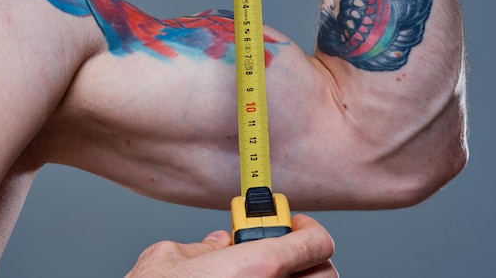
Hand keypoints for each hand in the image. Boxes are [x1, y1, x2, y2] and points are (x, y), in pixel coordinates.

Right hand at [125, 214, 337, 277]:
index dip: (307, 227)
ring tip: (267, 273)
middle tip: (284, 249)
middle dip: (309, 258)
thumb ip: (201, 247)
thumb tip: (216, 244)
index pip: (317, 241)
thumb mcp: (169, 259)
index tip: (292, 222)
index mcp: (257, 268)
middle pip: (326, 273)